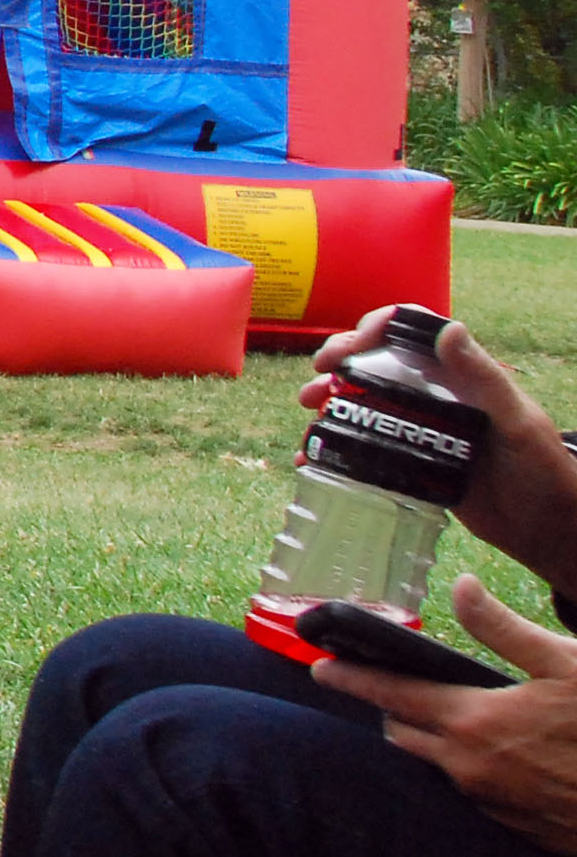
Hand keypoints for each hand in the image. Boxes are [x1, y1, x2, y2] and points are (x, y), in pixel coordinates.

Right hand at [298, 311, 576, 590]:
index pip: (414, 331)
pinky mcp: (413, 462)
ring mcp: (422, 428)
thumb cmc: (544, 471)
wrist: (548, 530)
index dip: (377, 326)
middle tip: (318, 377)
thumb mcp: (516, 421)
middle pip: (378, 361)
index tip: (351, 344)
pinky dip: (336, 450)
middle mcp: (438, 394)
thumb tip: (449, 329)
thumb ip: (484, 377)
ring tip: (309, 411)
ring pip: (366, 402)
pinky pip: (367, 448)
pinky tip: (314, 458)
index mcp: (463, 374)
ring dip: (331, 400)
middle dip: (340, 361)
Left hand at [315, 573, 576, 856]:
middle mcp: (469, 767)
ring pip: (435, 765)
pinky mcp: (513, 827)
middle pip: (401, 733)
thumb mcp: (567, 665)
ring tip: (453, 717)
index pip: (390, 693)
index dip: (351, 677)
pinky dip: (469, 768)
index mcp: (474, 721)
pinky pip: (472, 793)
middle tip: (392, 687)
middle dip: (390, 709)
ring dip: (430, 741)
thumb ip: (506, 629)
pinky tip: (502, 754)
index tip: (319, 665)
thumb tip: (463, 587)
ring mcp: (489, 803)